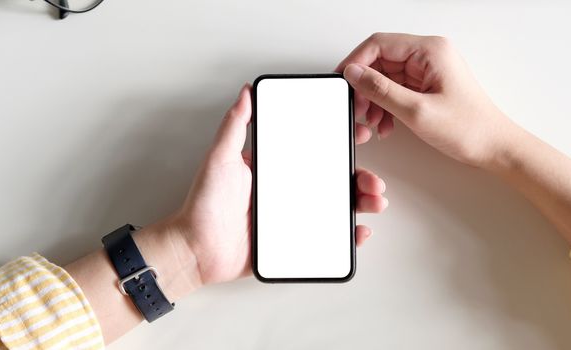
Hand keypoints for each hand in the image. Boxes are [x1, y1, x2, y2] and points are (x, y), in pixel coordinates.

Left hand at [164, 84, 387, 286]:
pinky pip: (328, 238)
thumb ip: (235, 126)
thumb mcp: (220, 159)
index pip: (314, 152)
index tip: (360, 133)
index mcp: (276, 169)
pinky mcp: (294, 243)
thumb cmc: (204, 204)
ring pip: (336, 207)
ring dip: (361, 203)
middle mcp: (288, 191)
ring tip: (374, 202)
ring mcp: (293, 217)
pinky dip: (348, 235)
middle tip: (373, 179)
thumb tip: (246, 92)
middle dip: (360, 177)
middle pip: (333, 180)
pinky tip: (360, 231)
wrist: (195, 251)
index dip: (340, 143)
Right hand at [337, 32, 519, 168]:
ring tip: (373, 122)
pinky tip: (385, 124)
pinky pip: (396, 90)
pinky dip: (386, 106)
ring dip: (375, 100)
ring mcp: (428, 71)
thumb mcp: (416, 111)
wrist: (494, 147)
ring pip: (386, 78)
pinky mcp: (428, 86)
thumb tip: (354, 73)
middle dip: (365, 87)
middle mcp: (429, 56)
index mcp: (430, 51)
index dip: (356, 62)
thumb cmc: (469, 128)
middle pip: (381, 61)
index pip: (379, 44)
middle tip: (359, 109)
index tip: (344, 81)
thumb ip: (381, 90)